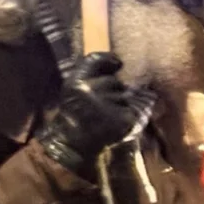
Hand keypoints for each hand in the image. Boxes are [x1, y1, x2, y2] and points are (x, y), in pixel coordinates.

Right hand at [36, 53, 136, 172]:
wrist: (72, 144)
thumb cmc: (73, 114)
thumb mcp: (72, 90)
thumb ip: (89, 74)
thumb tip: (116, 62)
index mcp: (76, 82)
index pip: (95, 60)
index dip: (108, 59)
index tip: (117, 63)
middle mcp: (91, 91)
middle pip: (114, 82)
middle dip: (112, 90)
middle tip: (101, 104)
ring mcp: (107, 106)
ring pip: (124, 97)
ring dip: (119, 104)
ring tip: (105, 115)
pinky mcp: (122, 120)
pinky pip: (131, 110)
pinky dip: (126, 117)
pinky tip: (113, 123)